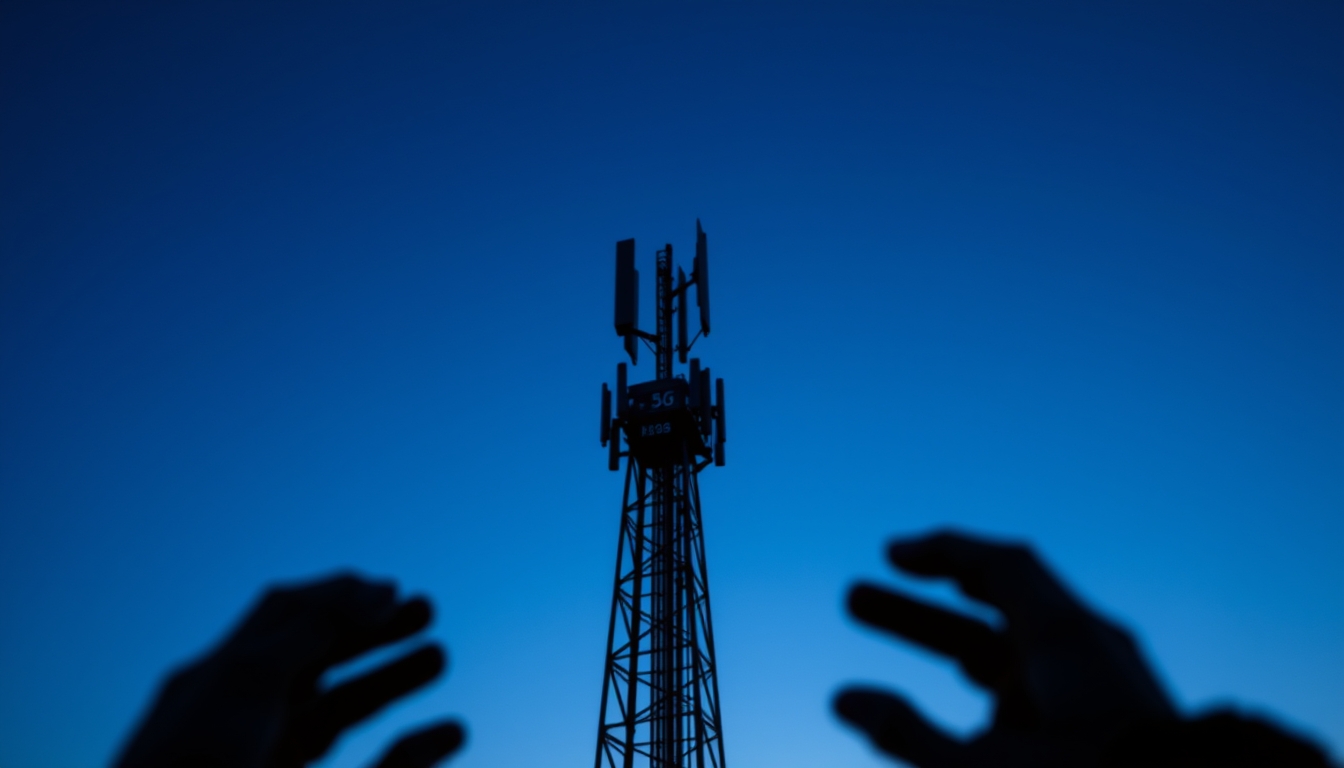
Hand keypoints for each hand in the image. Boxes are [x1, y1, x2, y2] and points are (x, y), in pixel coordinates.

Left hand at [115, 573, 463, 767]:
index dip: (341, 596)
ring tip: (439, 657)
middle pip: (313, 661)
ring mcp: (267, 764)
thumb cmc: (191, 766)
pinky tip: (450, 734)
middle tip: (428, 612)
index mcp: (217, 684)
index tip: (395, 592)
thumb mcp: (248, 681)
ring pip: (335, 711)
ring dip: (389, 679)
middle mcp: (242, 722)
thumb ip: (308, 628)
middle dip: (372, 631)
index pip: (285, 617)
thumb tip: (372, 590)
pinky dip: (410, 749)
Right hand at [834, 530, 1173, 766]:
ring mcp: (1102, 691)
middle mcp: (1089, 652)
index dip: (941, 551)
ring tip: (886, 688)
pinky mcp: (1109, 727)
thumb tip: (842, 699)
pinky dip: (988, 693)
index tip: (889, 553)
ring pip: (1012, 656)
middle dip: (920, 609)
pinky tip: (959, 729)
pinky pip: (1037, 696)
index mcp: (1069, 638)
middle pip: (994, 610)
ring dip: (948, 652)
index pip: (1001, 564)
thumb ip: (910, 733)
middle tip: (852, 601)